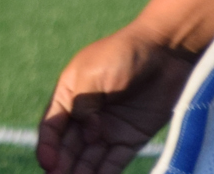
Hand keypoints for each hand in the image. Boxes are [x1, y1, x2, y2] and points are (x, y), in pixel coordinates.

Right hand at [38, 24, 196, 173]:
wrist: (165, 52)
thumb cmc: (122, 55)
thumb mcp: (92, 74)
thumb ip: (83, 106)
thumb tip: (86, 137)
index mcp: (69, 93)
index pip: (52, 125)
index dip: (48, 145)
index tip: (48, 164)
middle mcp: (85, 114)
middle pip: (69, 145)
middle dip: (62, 165)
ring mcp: (108, 127)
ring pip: (89, 158)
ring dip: (81, 173)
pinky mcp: (131, 138)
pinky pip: (114, 162)